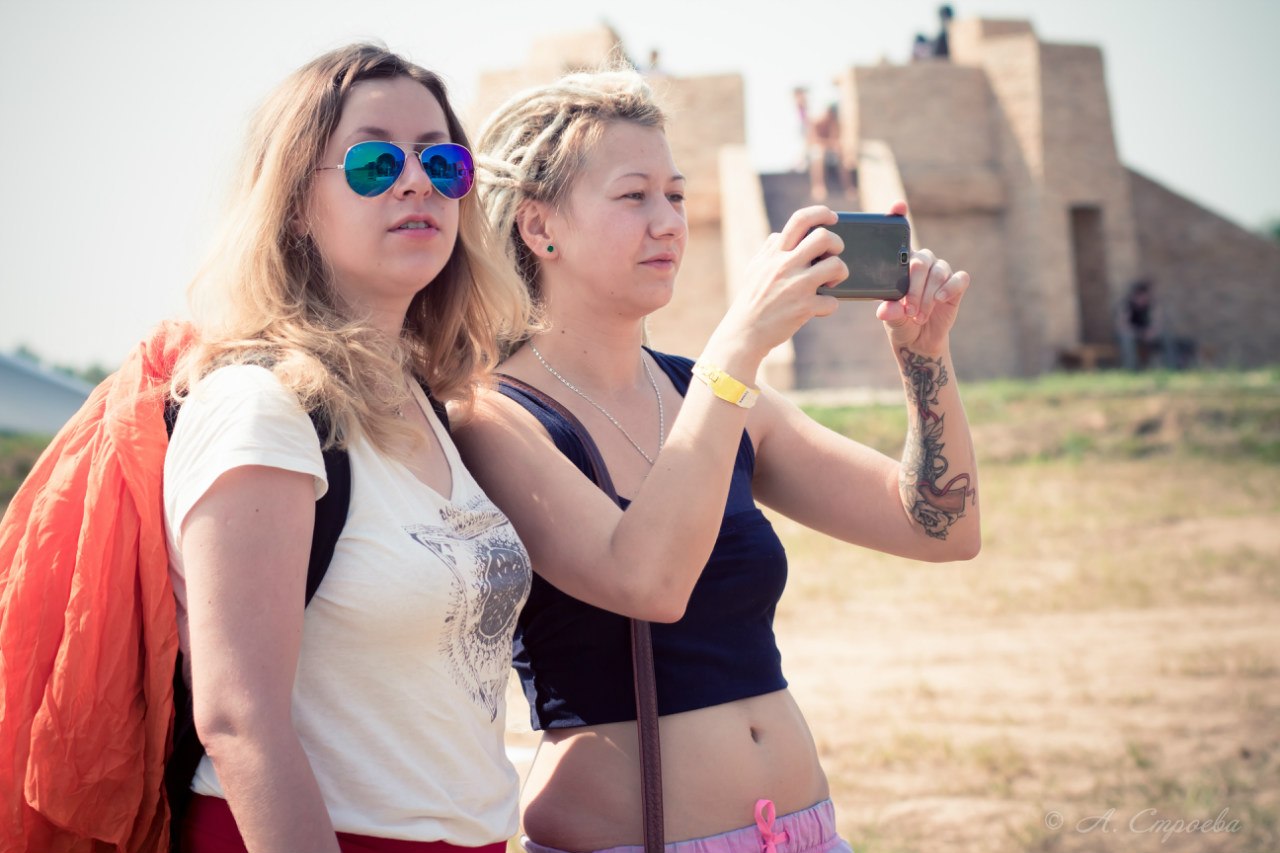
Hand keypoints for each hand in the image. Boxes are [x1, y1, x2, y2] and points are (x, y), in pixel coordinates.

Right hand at [705, 205, 846, 372]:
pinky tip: (819, 308)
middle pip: (825, 238)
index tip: (832, 217)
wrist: (744, 333)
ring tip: (830, 282)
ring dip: (840, 273)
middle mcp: (786, 266)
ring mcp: (796, 286)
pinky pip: (832, 301)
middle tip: (833, 256)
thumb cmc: (752, 299)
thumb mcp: (755, 268)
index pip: (800, 219)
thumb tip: (781, 235)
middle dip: (837, 244)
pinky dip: (829, 305)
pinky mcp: (804, 308)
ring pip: (836, 266)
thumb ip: (769, 249)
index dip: (821, 213)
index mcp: (775, 254)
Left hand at [876, 201, 970, 356]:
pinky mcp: (956, 284)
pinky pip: (958, 278)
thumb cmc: (900, 322)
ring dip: (928, 296)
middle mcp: (921, 262)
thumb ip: (890, 312)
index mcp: (900, 263)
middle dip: (914, 288)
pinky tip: (940, 300)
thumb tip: (885, 311)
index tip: (898, 206)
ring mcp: (940, 271)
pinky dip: (949, 288)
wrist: (919, 340)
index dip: (898, 217)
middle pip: (920, 262)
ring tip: (918, 316)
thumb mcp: (891, 318)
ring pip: (938, 272)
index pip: (899, 235)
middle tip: (908, 310)